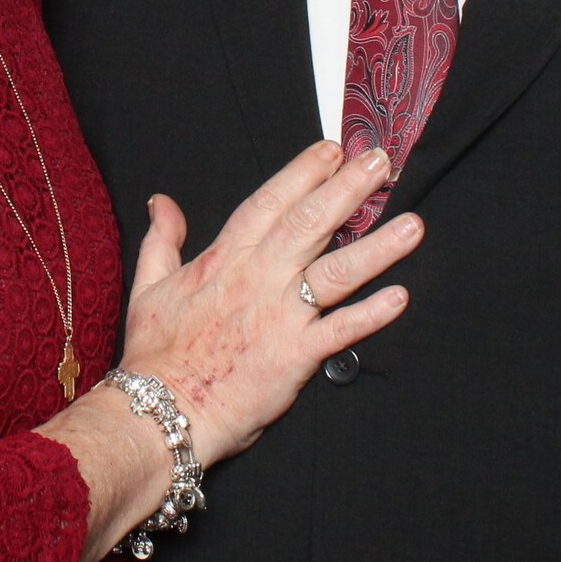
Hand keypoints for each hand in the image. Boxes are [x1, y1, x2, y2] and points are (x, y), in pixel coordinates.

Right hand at [113, 141, 420, 468]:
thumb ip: (161, 241)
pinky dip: (372, 314)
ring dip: (377, 247)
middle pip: (310, 222)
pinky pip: (342, 329)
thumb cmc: (157, 354)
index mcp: (224, 259)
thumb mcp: (148, 286)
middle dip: (348, 189)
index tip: (332, 150)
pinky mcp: (296, 354)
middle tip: (380, 163)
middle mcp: (258, 278)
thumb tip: (162, 203)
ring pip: (336, 271)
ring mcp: (280, 315)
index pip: (270, 202)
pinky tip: (400, 296)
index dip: (303, 172)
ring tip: (412, 224)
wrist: (162, 411)